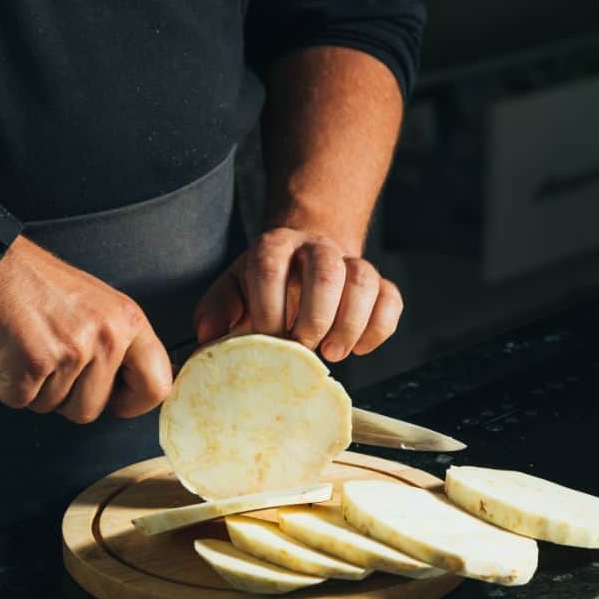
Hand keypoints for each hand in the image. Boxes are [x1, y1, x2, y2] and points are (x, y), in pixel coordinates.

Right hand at [0, 237, 172, 422]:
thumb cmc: (35, 284)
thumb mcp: (98, 305)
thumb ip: (118, 344)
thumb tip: (130, 388)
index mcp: (128, 322)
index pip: (157, 386)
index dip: (133, 404)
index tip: (114, 401)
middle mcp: (106, 337)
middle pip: (92, 409)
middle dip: (65, 398)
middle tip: (49, 363)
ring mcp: (71, 351)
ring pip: (53, 407)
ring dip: (32, 387)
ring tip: (25, 348)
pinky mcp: (33, 362)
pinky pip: (19, 400)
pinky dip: (1, 383)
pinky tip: (1, 353)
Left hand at [193, 227, 402, 361]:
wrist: (304, 262)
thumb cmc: (264, 285)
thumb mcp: (235, 289)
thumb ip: (218, 307)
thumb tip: (207, 334)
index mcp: (274, 246)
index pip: (271, 267)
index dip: (268, 307)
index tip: (267, 339)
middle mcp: (315, 248)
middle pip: (325, 271)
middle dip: (315, 316)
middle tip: (304, 349)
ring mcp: (350, 263)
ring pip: (363, 280)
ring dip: (350, 322)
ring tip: (333, 352)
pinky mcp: (378, 283)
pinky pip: (390, 298)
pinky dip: (379, 327)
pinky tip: (361, 348)